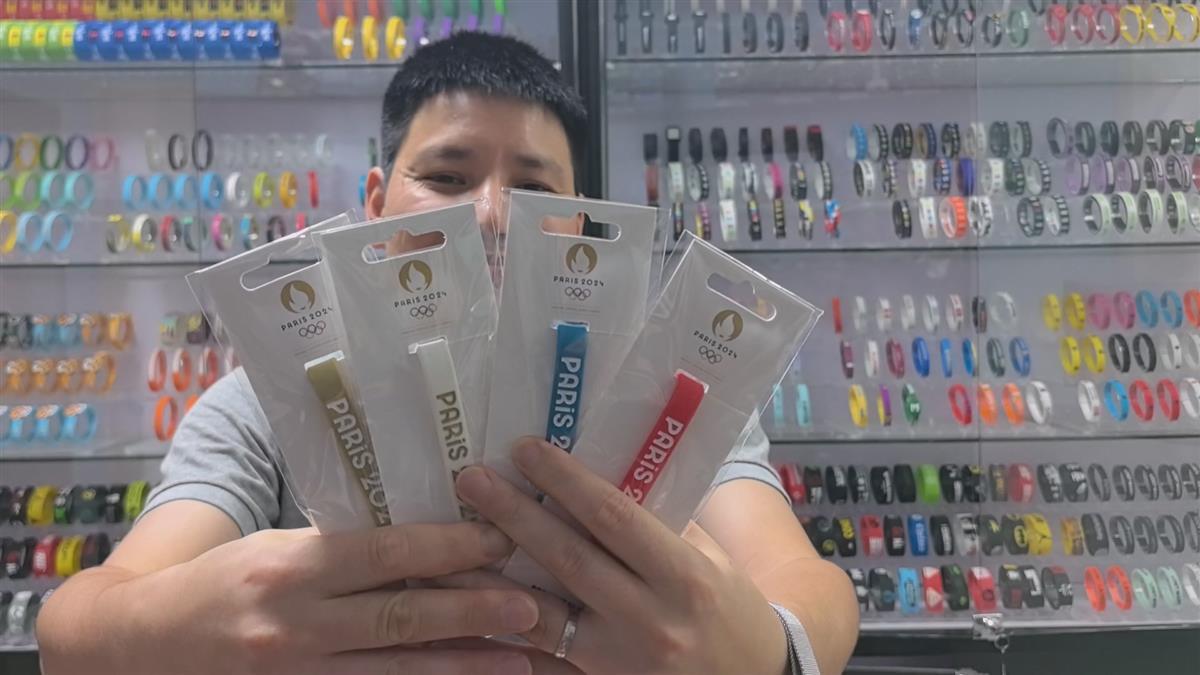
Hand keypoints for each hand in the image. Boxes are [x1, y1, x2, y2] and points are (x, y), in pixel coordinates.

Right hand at [135, 522, 538, 674]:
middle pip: (399, 618)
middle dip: (471, 612)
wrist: (140, 647)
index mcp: (289, 565)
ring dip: (462, 665)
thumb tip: (425, 540)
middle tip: (531, 604)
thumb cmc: (218, 582)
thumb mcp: (274, 546)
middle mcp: (294, 623)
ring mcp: (296, 673)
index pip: (384, 552)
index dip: (447, 547)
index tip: (500, 539)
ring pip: (394, 670)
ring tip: (520, 659)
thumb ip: (341, 547)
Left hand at [450, 438, 788, 674]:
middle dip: (515, 515)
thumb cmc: (730, 607)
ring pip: (543, 612)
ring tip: (453, 540)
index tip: (525, 448)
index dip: (565, 480)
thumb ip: (659, 520)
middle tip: (471, 479)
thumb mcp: (707, 557)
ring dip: (493, 574)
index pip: (614, 517)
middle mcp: (651, 618)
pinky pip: (543, 654)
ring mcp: (621, 660)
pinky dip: (507, 625)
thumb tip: (601, 469)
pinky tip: (472, 601)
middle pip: (569, 558)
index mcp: (683, 575)